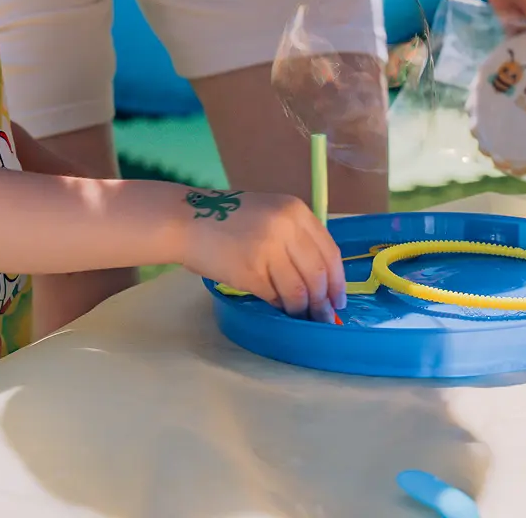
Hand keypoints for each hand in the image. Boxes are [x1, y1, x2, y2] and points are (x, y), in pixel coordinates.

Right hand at [181, 189, 345, 321]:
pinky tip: (278, 307)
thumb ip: (294, 236)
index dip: (338, 280)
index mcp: (294, 210)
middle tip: (323, 316)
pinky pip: (275, 296)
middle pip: (318, 274)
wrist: (186, 219)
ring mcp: (268, 250)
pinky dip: (280, 306)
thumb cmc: (227, 216)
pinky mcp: (251, 272)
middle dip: (323, 300)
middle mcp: (286, 227)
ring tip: (301, 315)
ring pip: (299, 290)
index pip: (330, 252)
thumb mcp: (269, 213)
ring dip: (303, 308)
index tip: (338, 299)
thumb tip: (320, 278)